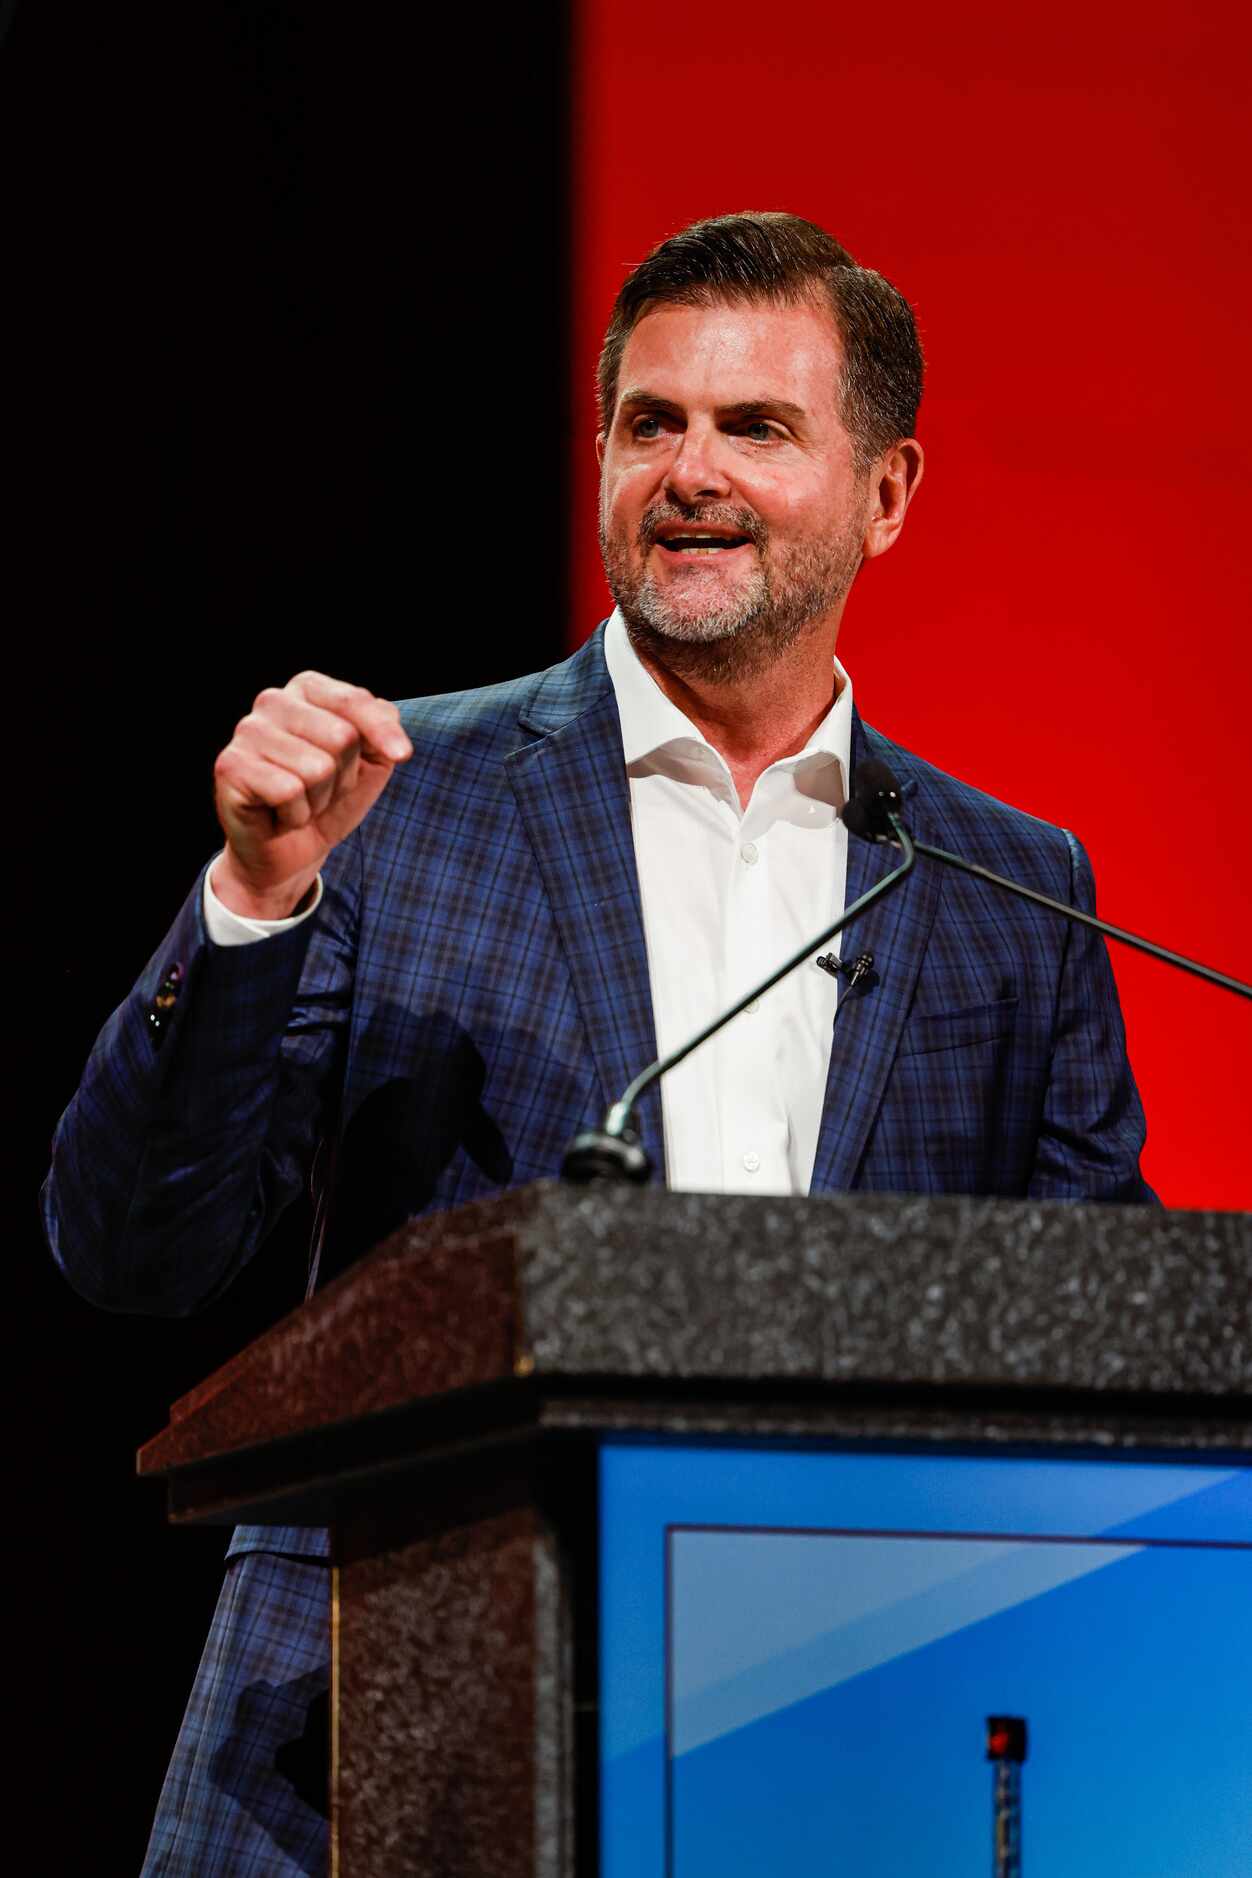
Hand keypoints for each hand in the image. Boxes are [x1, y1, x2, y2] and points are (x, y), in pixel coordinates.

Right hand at [212, 671, 411, 918]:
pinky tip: (278, 814)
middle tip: (320, 790)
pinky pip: (288, 791)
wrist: (292, 852)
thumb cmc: (329, 800)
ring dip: (318, 800)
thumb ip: (383, 729)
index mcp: (306, 689)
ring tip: (300, 802)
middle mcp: (272, 701)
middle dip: (343, 777)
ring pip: (316, 768)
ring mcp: (247, 731)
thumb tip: (388, 714)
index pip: (354, 699)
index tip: (402, 755)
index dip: (383, 733)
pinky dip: (294, 815)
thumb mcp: (370, 763)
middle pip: (341, 737)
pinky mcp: (230, 766)